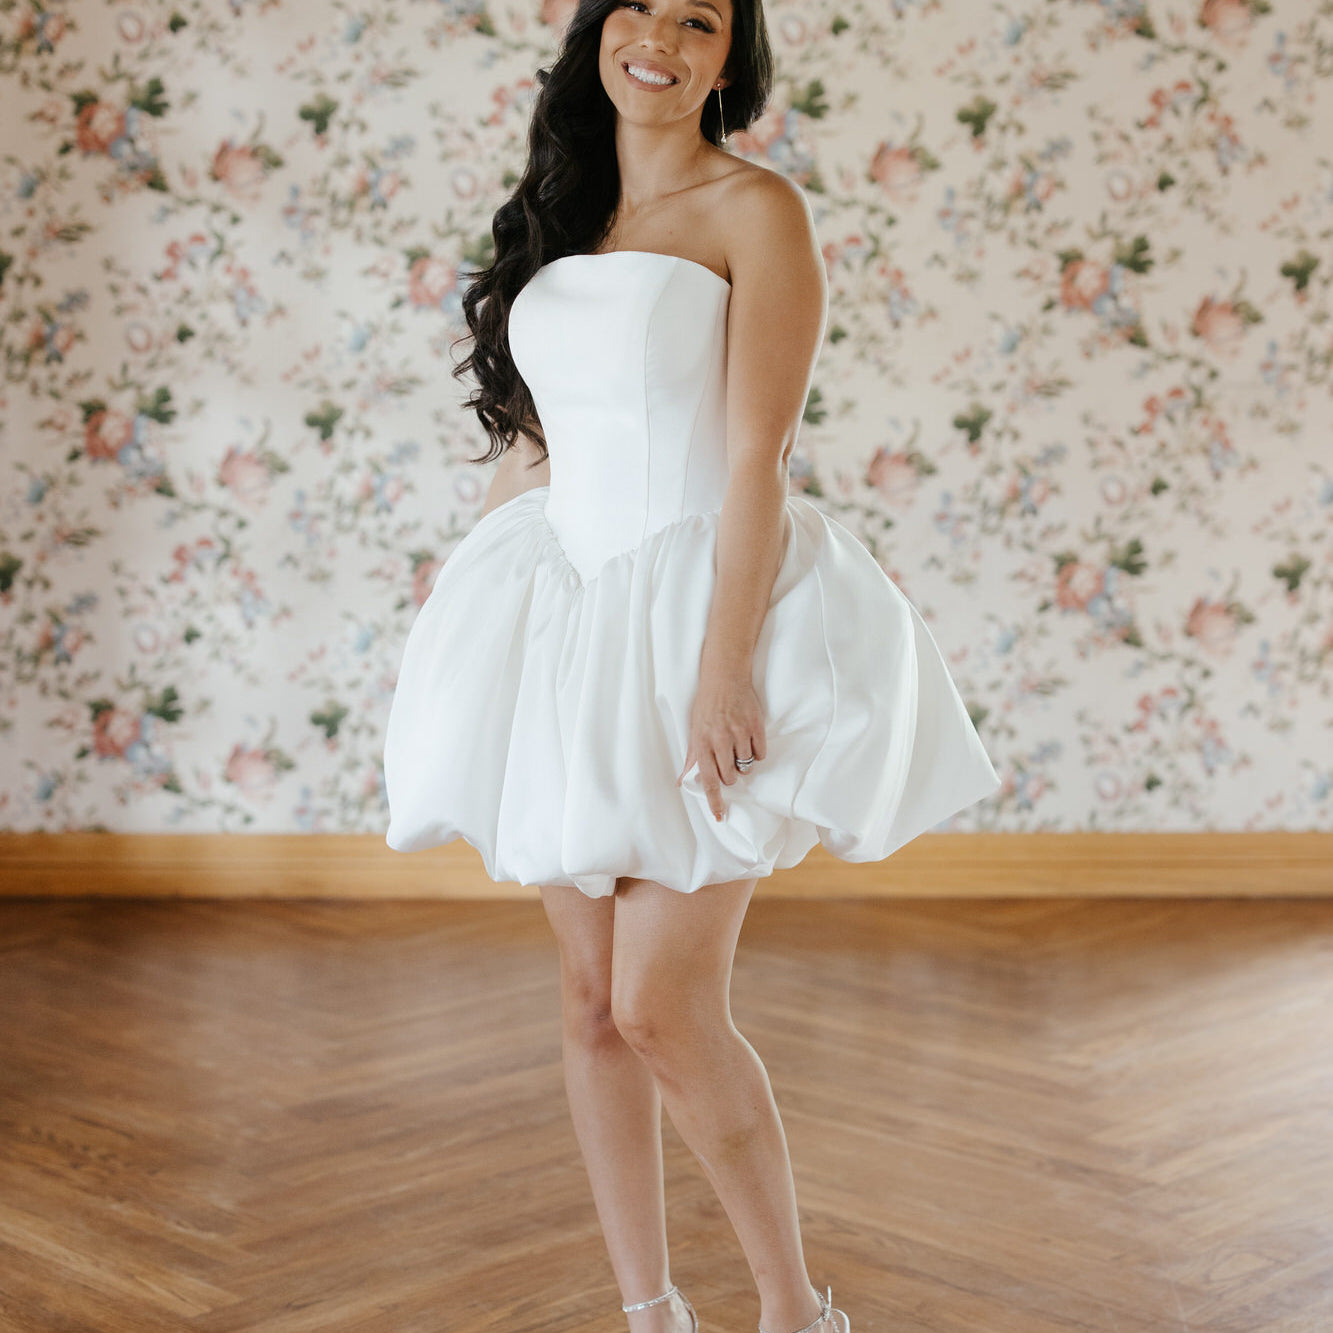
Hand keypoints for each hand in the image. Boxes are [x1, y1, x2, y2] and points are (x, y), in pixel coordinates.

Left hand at [675, 665, 766, 821]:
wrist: (725, 676)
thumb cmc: (706, 704)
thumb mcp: (694, 730)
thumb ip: (691, 758)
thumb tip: (681, 781)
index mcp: (702, 743)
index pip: (709, 780)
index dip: (714, 801)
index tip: (719, 816)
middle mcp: (720, 740)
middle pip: (730, 777)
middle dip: (730, 776)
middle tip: (728, 761)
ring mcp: (739, 733)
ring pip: (746, 766)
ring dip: (743, 763)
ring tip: (738, 746)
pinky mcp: (756, 726)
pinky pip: (760, 754)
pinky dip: (757, 752)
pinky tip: (750, 740)